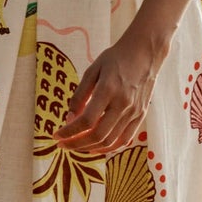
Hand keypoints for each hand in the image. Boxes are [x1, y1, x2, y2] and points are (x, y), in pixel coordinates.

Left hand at [50, 29, 168, 157]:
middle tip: (63, 144)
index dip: (69, 131)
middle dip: (76, 144)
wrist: (145, 53)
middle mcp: (122, 103)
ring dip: (90, 148)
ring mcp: (134, 112)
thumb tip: (70, 118)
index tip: (57, 135)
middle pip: (98, 135)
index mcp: (108, 89)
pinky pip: (124, 140)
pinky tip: (96, 146)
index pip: (86, 120)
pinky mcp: (141, 116)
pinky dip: (108, 148)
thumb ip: (80, 95)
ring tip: (76, 146)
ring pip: (110, 141)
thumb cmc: (116, 58)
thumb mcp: (92, 70)